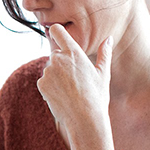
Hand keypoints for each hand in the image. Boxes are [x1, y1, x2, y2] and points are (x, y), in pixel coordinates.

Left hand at [36, 24, 113, 149]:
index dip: (56, 31)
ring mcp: (48, 72)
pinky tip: (62, 96)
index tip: (58, 36)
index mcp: (73, 52)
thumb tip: (108, 38)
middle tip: (74, 79)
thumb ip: (104, 53)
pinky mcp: (41, 84)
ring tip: (70, 90)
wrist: (85, 119)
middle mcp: (58, 59)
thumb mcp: (103, 74)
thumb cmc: (97, 97)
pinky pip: (44, 81)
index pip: (57, 30)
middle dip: (62, 62)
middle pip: (55, 53)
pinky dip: (50, 87)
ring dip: (56, 76)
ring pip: (50, 69)